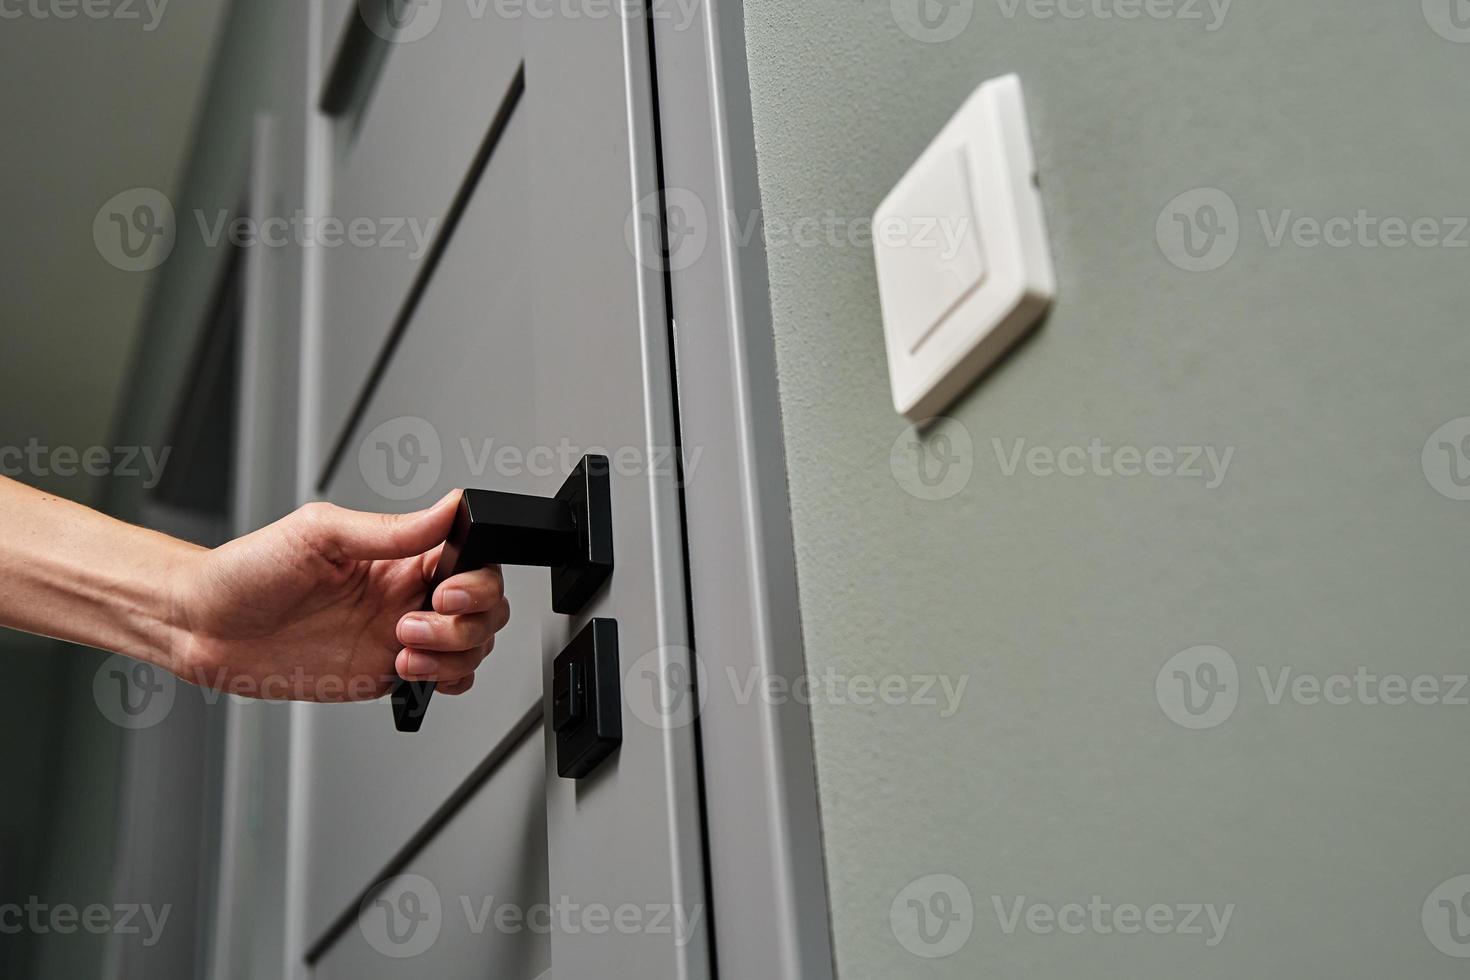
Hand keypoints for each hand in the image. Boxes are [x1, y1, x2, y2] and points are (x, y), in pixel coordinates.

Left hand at [168, 491, 510, 701]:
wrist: (202, 627)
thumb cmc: (247, 571)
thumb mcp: (319, 534)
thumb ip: (391, 529)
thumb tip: (447, 508)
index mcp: (399, 553)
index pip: (472, 559)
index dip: (476, 579)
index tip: (446, 590)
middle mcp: (407, 593)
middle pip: (486, 606)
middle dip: (468, 621)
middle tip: (416, 622)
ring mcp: (400, 636)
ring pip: (473, 646)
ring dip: (452, 653)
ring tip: (401, 648)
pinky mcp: (386, 674)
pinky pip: (445, 681)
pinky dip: (444, 681)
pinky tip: (405, 670)